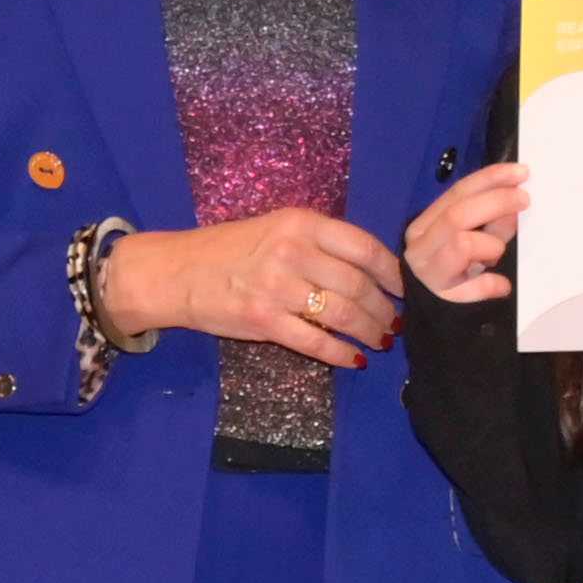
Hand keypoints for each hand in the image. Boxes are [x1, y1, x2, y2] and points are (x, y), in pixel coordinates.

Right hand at [104, 208, 401, 367]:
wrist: (177, 272)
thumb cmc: (232, 250)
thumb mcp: (278, 229)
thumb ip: (321, 243)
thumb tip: (374, 269)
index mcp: (301, 223)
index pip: (364, 247)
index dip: (393, 272)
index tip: (406, 288)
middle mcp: (292, 251)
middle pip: (358, 285)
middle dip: (384, 308)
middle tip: (396, 321)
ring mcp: (277, 287)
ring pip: (342, 314)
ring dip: (370, 331)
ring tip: (382, 338)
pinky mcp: (263, 321)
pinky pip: (315, 342)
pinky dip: (341, 354)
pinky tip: (355, 359)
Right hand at [401, 162, 527, 307]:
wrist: (438, 318)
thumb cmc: (458, 272)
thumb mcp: (474, 239)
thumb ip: (490, 220)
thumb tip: (513, 203)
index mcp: (426, 223)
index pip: (457, 192)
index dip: (490, 178)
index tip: (521, 172)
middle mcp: (420, 244)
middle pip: (458, 214)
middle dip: (496, 202)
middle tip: (525, 200)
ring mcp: (427, 271)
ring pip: (463, 243)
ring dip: (491, 245)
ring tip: (496, 255)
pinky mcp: (442, 298)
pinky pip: (477, 286)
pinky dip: (494, 284)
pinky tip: (501, 286)